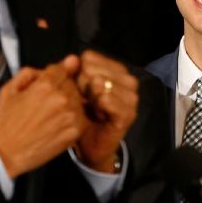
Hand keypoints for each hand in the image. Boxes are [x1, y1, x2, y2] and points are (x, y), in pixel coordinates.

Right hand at [0, 55, 85, 178]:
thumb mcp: (8, 89)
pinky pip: (81, 116)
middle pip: (72, 83)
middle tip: (45, 103)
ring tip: (49, 115)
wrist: (7, 153)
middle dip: (61, 88)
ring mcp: (70, 115)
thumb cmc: (6, 123)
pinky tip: (55, 124)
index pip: (63, 68)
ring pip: (78, 99)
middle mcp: (60, 98)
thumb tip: (52, 65)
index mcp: (44, 85)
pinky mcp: (75, 131)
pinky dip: (71, 118)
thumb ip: (29, 72)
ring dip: (68, 103)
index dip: (55, 75)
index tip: (50, 83)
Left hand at [73, 51, 138, 172]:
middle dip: (82, 85)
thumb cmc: (83, 114)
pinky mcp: (128, 114)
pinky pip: (107, 100)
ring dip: (89, 97)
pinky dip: (97, 106)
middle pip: (93, 69)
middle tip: (85, 101)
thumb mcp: (77, 90)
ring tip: (91, 108)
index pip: (90, 58)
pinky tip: (97, 114)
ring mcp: (131, 98)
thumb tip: (71, 59)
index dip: (76, 73)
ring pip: (101, 83)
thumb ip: (74, 72)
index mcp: (117, 70)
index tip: (78, 89)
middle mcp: (128, 81)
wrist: (91, 144)